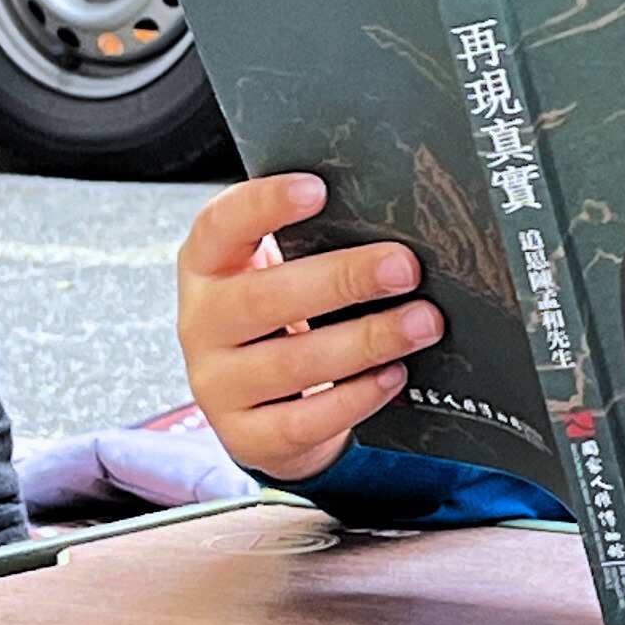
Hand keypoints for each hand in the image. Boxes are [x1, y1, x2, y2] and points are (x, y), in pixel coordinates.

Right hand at [175, 174, 436, 483]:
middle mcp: (202, 323)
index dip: (264, 205)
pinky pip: (304, 420)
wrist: (263, 406)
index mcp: (207, 266)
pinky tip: (394, 375)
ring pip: (292, 363)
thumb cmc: (284, 318)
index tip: (318, 188)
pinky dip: (356, 398)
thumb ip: (316, 243)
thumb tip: (394, 220)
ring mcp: (217, 384)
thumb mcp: (282, 272)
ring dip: (366, 340)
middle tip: (405, 268)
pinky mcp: (245, 436)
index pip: (221, 225)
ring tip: (422, 323)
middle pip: (265, 297)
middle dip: (343, 280)